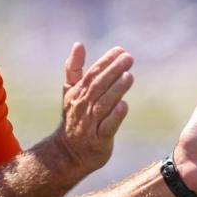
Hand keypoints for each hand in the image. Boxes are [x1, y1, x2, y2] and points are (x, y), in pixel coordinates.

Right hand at [54, 43, 134, 174]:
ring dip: (115, 90)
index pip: (91, 75)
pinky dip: (115, 117)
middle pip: (97, 87)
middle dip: (113, 71)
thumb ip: (74, 67)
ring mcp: (89, 124)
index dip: (105, 62)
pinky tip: (124, 105)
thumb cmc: (74, 116)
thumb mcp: (70, 91)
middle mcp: (82, 107)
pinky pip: (106, 128)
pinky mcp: (98, 141)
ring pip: (102, 105)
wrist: (67, 152)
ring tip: (129, 76)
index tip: (120, 50)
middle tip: (128, 58)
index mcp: (77, 94)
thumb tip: (78, 44)